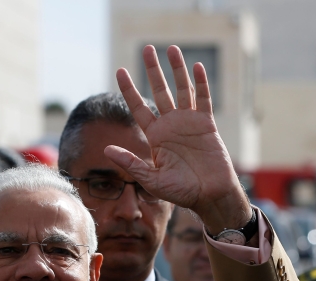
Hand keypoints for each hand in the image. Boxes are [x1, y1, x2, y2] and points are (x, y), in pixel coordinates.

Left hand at [108, 44, 251, 232]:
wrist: (208, 195)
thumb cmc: (180, 191)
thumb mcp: (151, 179)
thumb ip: (131, 163)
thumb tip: (106, 149)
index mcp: (155, 136)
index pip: (138, 108)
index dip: (129, 89)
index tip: (120, 71)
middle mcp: (170, 125)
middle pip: (159, 91)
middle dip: (153, 70)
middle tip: (147, 49)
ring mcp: (189, 122)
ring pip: (182, 89)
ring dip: (177, 70)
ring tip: (172, 49)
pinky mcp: (206, 124)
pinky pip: (203, 99)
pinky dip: (201, 84)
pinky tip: (196, 67)